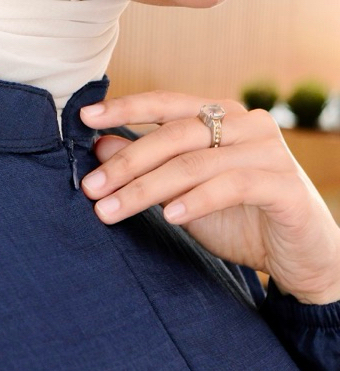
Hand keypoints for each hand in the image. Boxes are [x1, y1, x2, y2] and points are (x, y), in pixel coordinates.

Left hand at [79, 91, 339, 304]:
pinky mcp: (284, 187)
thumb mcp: (182, 194)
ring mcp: (268, 153)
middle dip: (127, 162)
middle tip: (90, 188)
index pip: (168, 104)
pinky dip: (198, 200)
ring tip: (110, 211)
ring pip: (197, 163)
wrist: (296, 255)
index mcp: (223, 119)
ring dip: (147, 188)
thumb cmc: (237, 220)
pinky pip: (234, 186)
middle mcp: (247, 126)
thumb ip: (149, 169)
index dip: (127, 108)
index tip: (85, 117)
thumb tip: (100, 146)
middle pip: (177, 135)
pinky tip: (171, 216)